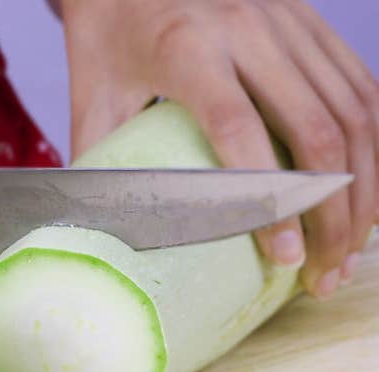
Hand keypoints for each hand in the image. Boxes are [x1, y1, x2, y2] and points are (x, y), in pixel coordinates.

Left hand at [61, 0, 377, 297]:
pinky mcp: (310, 22)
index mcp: (185, 48)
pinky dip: (373, 145)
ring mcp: (289, 21)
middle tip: (326, 275)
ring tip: (350, 249)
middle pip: (317, 132)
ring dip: (365, 189)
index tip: (286, 258)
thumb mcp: (91, 94)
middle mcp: (249, 29)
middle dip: (332, 214)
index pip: (240, 132)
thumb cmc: (108, 31)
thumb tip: (93, 234)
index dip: (268, 202)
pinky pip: (360, 86)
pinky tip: (365, 193)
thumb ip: (97, 161)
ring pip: (355, 112)